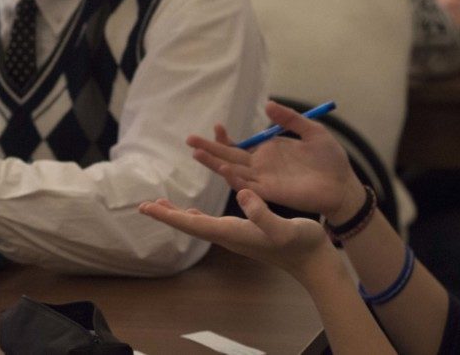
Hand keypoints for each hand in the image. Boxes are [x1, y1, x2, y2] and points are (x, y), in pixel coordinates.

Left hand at [139, 191, 336, 280]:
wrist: (315, 262)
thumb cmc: (303, 244)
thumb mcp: (285, 228)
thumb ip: (263, 214)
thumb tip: (242, 195)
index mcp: (233, 233)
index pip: (193, 224)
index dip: (169, 215)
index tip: (147, 207)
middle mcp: (229, 236)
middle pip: (190, 225)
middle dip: (167, 215)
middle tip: (144, 206)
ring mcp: (236, 236)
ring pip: (199, 224)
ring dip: (179, 215)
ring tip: (161, 205)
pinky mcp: (244, 234)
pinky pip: (212, 223)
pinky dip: (197, 215)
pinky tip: (194, 213)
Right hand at [186, 101, 364, 222]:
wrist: (343, 184)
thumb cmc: (330, 159)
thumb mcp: (311, 131)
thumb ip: (289, 118)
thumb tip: (267, 104)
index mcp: (268, 152)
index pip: (239, 147)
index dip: (225, 139)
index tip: (217, 125)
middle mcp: (261, 167)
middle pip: (228, 158)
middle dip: (209, 150)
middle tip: (189, 139)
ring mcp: (264, 181)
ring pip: (232, 172)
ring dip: (215, 164)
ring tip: (197, 153)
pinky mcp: (271, 193)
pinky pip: (248, 186)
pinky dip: (235, 179)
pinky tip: (225, 169)